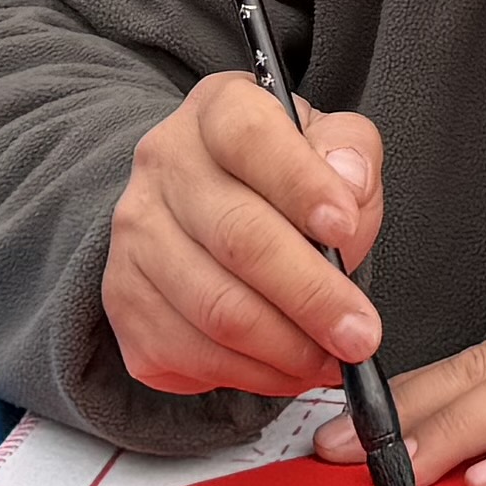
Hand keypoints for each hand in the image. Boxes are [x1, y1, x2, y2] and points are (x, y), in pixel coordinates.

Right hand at [103, 72, 387, 401]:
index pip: (250, 138)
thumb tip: (348, 183)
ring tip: (332, 358)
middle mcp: (163, 164)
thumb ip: (350, 153)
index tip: (346, 229)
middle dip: (311, 295)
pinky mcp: (124, 299)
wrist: (208, 212)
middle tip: (360, 334)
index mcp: (217, 111)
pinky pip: (188, 353)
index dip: (301, 185)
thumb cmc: (284, 180)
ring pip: (215, 308)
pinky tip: (287, 368)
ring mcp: (135, 235)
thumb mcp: (329, 144)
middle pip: (238, 237)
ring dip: (286, 347)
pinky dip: (250, 374)